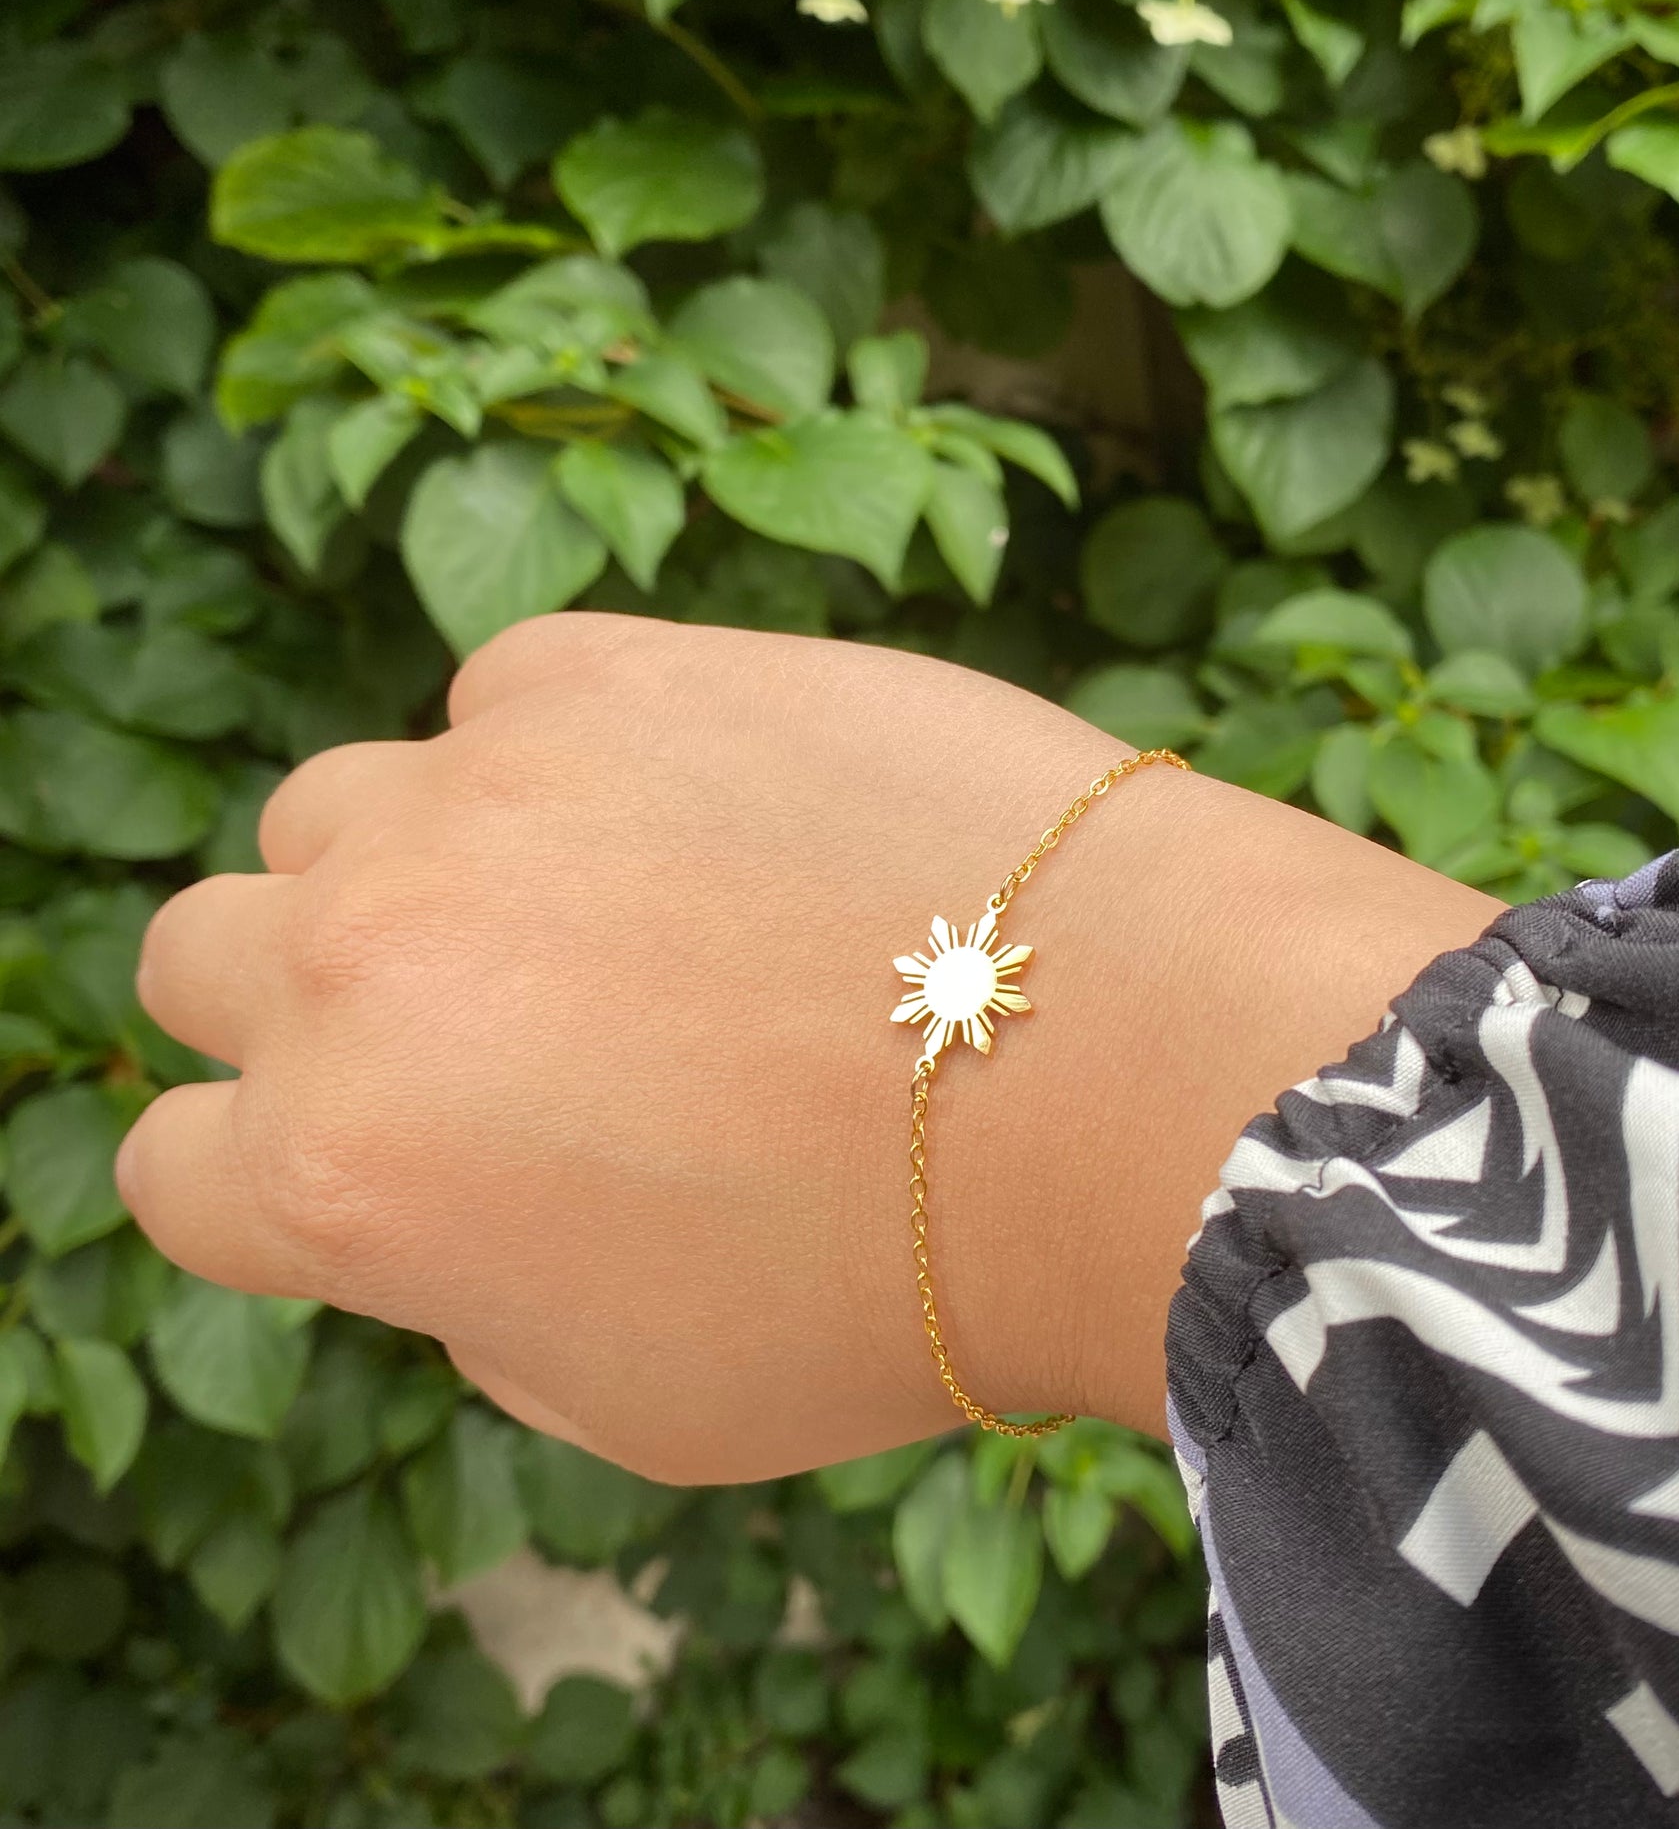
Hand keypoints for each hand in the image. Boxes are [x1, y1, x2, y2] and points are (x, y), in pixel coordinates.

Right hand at [123, 614, 1494, 1482]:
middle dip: (310, 1010)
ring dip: (424, 871)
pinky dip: (566, 760)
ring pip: (338, 812)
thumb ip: (463, 1286)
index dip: (281, 1180)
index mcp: (349, 1170)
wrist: (1120, 1076)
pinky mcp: (616, 668)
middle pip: (204, 952)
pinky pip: (506, 699)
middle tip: (482, 1037)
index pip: (175, 1165)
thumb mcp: (634, 1394)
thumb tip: (434, 1193)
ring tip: (611, 920)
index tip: (391, 1166)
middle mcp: (370, 960)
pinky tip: (710, 825)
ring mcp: (486, 788)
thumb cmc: (901, 1280)